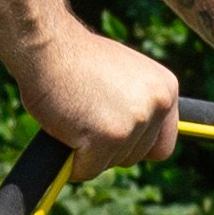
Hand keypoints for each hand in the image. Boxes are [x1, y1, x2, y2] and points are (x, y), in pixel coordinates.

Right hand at [21, 23, 180, 185]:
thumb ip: (136, 104)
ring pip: (110, 163)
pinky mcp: (108, 138)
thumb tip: (136, 137)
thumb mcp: (123, 76)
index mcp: (165, 90)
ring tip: (73, 119)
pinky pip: (88, 170)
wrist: (47, 45)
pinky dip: (72, 162)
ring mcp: (134, 122)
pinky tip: (63, 134)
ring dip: (88, 152)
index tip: (116, 140)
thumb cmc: (75, 59)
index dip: (135, 147)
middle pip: (135, 157)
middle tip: (84, 120)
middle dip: (108, 148)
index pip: (162, 145)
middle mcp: (157, 105)